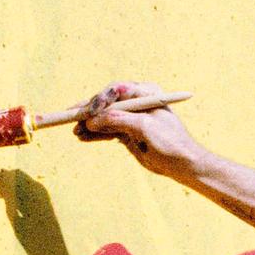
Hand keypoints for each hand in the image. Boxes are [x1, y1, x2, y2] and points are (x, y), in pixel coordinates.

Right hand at [75, 81, 204, 182]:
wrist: (182, 164)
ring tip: (75, 132)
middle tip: (72, 120)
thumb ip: (118, 120)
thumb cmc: (170, 141)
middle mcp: (136, 102)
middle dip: (90, 112)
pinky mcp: (127, 132)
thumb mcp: (143, 127)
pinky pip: (107, 131)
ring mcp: (131, 118)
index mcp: (145, 93)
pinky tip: (83, 138)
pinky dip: (95, 134)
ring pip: (104, 118)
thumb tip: (91, 120)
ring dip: (89, 125)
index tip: (88, 112)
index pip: (116, 90)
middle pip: (107, 103)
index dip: (100, 100)